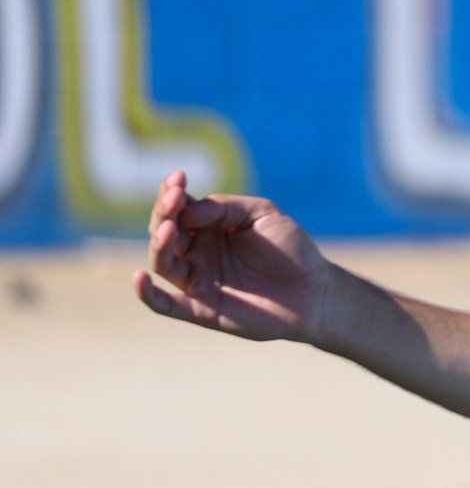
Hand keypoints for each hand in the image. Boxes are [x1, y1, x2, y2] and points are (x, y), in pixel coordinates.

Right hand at [131, 170, 336, 343]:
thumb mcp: (262, 215)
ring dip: (160, 245)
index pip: (180, 207)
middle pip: (165, 231)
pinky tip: (138, 278)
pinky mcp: (200, 309)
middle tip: (173, 198)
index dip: (173, 193)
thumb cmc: (289, 249)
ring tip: (169, 229)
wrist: (313, 292)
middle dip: (165, 213)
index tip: (177, 178)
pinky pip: (166, 304)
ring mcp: (197, 280)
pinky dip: (148, 295)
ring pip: (164, 262)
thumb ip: (225, 208)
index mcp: (210, 226)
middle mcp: (197, 252)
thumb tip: (187, 210)